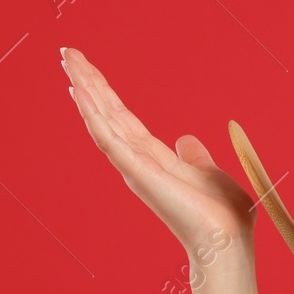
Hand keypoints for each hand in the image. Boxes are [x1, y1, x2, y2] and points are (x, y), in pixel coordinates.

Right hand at [62, 47, 254, 257]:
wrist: (227, 241)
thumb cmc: (222, 216)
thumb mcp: (209, 174)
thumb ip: (194, 157)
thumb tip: (186, 140)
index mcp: (154, 158)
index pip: (123, 117)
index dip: (105, 91)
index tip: (87, 67)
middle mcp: (138, 161)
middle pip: (106, 112)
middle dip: (87, 81)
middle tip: (66, 52)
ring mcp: (134, 167)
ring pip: (102, 120)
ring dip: (84, 89)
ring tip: (66, 61)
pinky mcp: (138, 173)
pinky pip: (109, 139)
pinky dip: (92, 115)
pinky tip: (78, 92)